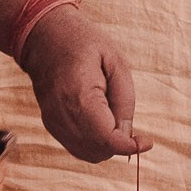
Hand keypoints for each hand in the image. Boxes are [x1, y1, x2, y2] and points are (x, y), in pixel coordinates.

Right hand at [18, 5, 149, 162]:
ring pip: (89, 154)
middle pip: (99, 151)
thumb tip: (128, 134)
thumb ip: (125, 100)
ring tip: (109, 113)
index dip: (130, 147)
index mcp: (79, 96)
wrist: (43, 36)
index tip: (147, 142)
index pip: (106, 139)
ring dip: (107, 144)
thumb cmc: (83, 43)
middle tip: (125, 117)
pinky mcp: (50, 124)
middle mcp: (62, 115)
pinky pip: (78, 147)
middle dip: (119, 142)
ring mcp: (53, 122)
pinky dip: (94, 142)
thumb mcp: (116, 61)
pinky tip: (99, 119)